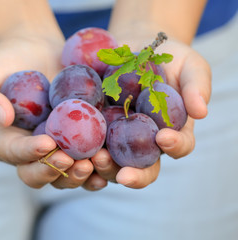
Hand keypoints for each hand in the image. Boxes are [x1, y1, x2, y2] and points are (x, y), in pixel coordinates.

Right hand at [0, 33, 101, 189]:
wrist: (35, 51)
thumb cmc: (5, 62)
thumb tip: (1, 118)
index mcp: (4, 142)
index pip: (14, 154)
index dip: (30, 153)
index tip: (47, 143)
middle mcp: (29, 152)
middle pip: (39, 175)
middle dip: (56, 172)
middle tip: (74, 162)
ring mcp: (54, 150)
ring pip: (65, 176)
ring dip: (81, 176)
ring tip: (97, 162)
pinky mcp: (76, 142)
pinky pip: (86, 161)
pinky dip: (98, 167)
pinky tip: (110, 160)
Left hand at [89, 38, 210, 188]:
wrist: (133, 45)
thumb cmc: (166, 57)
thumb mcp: (188, 65)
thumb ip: (196, 86)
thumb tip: (201, 112)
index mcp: (171, 131)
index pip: (178, 146)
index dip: (174, 147)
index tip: (164, 138)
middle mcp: (144, 142)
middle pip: (142, 168)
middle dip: (134, 175)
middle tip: (123, 174)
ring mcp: (116, 138)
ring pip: (111, 164)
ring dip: (103, 168)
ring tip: (93, 160)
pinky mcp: (93, 129)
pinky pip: (86, 145)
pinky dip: (79, 152)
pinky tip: (70, 150)